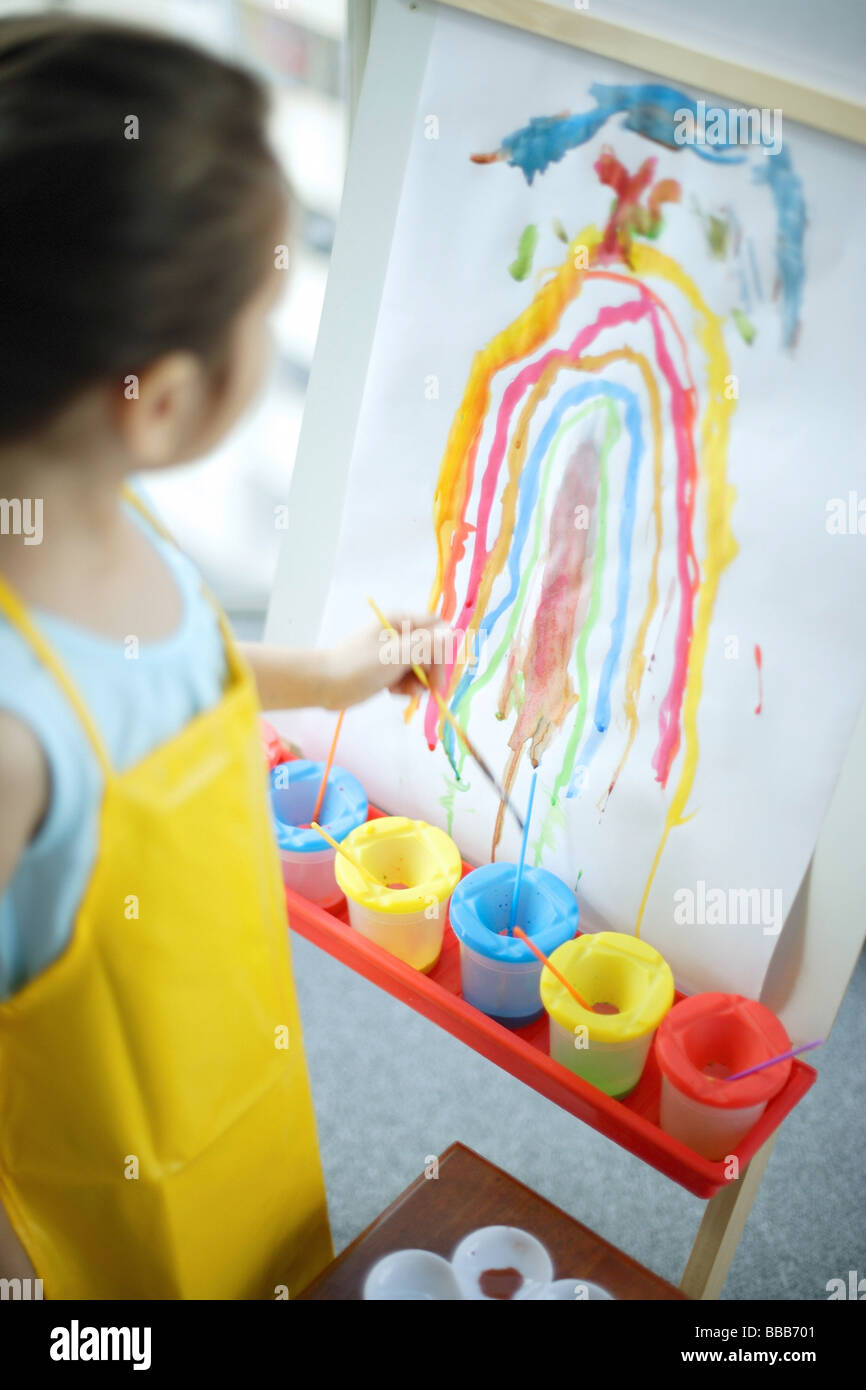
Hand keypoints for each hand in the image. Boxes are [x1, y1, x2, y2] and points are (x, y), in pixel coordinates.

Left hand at [323, 611, 452, 708]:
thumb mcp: (396, 655)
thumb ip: (426, 645)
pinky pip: (406, 677)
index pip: (436, 629)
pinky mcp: (385, 669)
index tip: (440, 672)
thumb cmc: (359, 666)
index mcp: (400, 621)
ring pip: (420, 666)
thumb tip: (452, 632)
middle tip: (427, 690)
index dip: (442, 650)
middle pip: (430, 650)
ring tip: (403, 692)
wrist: (324, 685)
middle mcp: (398, 633)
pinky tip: (393, 693)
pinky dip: (404, 687)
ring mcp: (391, 652)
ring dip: (417, 682)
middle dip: (431, 671)